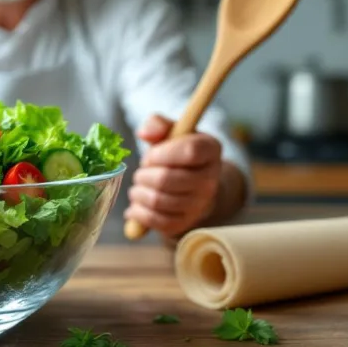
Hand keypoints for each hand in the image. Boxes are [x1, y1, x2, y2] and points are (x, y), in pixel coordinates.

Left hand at [123, 114, 222, 240]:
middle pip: (166, 179)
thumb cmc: (176, 152)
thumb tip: (145, 133)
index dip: (162, 153)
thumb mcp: (170, 131)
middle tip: (141, 172)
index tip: (151, 155)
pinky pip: (157, 222)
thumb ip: (157, 124)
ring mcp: (200, 204)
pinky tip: (136, 205)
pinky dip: (139, 213)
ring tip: (139, 186)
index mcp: (211, 149)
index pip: (189, 151)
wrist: (192, 182)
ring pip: (158, 201)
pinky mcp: (186, 223)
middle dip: (143, 174)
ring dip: (138, 193)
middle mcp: (211, 179)